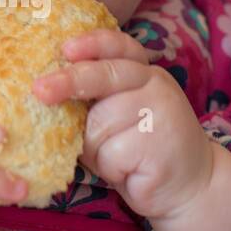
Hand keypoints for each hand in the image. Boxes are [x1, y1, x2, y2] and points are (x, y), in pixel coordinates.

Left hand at [31, 29, 230, 230]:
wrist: (191, 186)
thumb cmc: (140, 149)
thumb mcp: (119, 115)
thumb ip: (96, 99)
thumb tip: (46, 92)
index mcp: (144, 72)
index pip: (119, 46)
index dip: (92, 44)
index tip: (65, 48)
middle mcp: (156, 86)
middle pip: (104, 76)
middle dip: (69, 83)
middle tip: (39, 91)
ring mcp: (162, 114)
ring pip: (99, 125)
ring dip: (95, 149)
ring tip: (116, 158)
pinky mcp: (159, 146)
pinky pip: (110, 154)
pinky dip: (109, 168)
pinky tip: (128, 171)